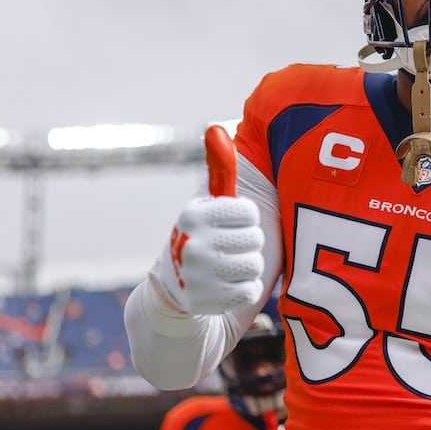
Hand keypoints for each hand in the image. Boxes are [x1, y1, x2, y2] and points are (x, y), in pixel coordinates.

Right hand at [147, 125, 264, 314]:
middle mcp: (192, 242)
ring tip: (231, 267)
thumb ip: (218, 170)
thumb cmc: (206, 239)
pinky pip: (250, 292)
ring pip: (255, 267)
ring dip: (250, 269)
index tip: (232, 224)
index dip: (247, 219)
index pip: (249, 212)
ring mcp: (197, 275)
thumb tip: (216, 126)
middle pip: (255, 240)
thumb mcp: (207, 206)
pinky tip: (229, 287)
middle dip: (250, 245)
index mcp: (194, 213)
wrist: (174, 290)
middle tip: (232, 248)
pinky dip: (246, 291)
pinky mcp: (206, 303)